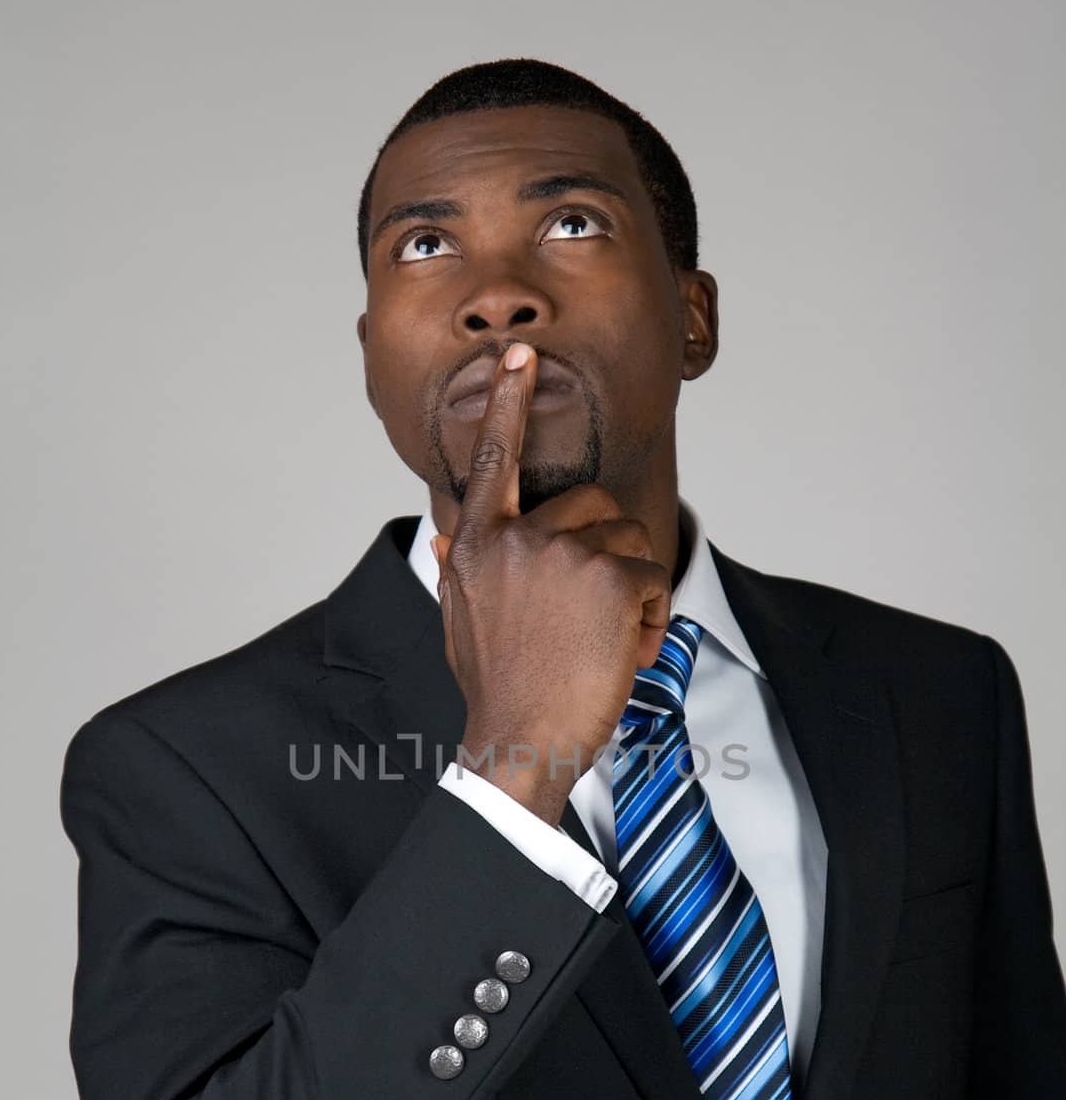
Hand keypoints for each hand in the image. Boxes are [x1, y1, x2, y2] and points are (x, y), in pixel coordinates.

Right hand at [431, 341, 671, 826]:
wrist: (520, 742)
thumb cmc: (497, 690)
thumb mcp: (461, 622)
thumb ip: (462, 569)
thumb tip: (446, 534)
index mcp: (476, 544)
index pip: (493, 461)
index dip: (506, 404)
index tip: (519, 357)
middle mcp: (515, 538)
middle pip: (592, 504)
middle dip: (609, 553)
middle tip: (596, 617)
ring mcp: (561, 552)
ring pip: (630, 539)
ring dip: (632, 591)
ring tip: (606, 642)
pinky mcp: (607, 575)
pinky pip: (654, 577)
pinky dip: (652, 618)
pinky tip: (626, 654)